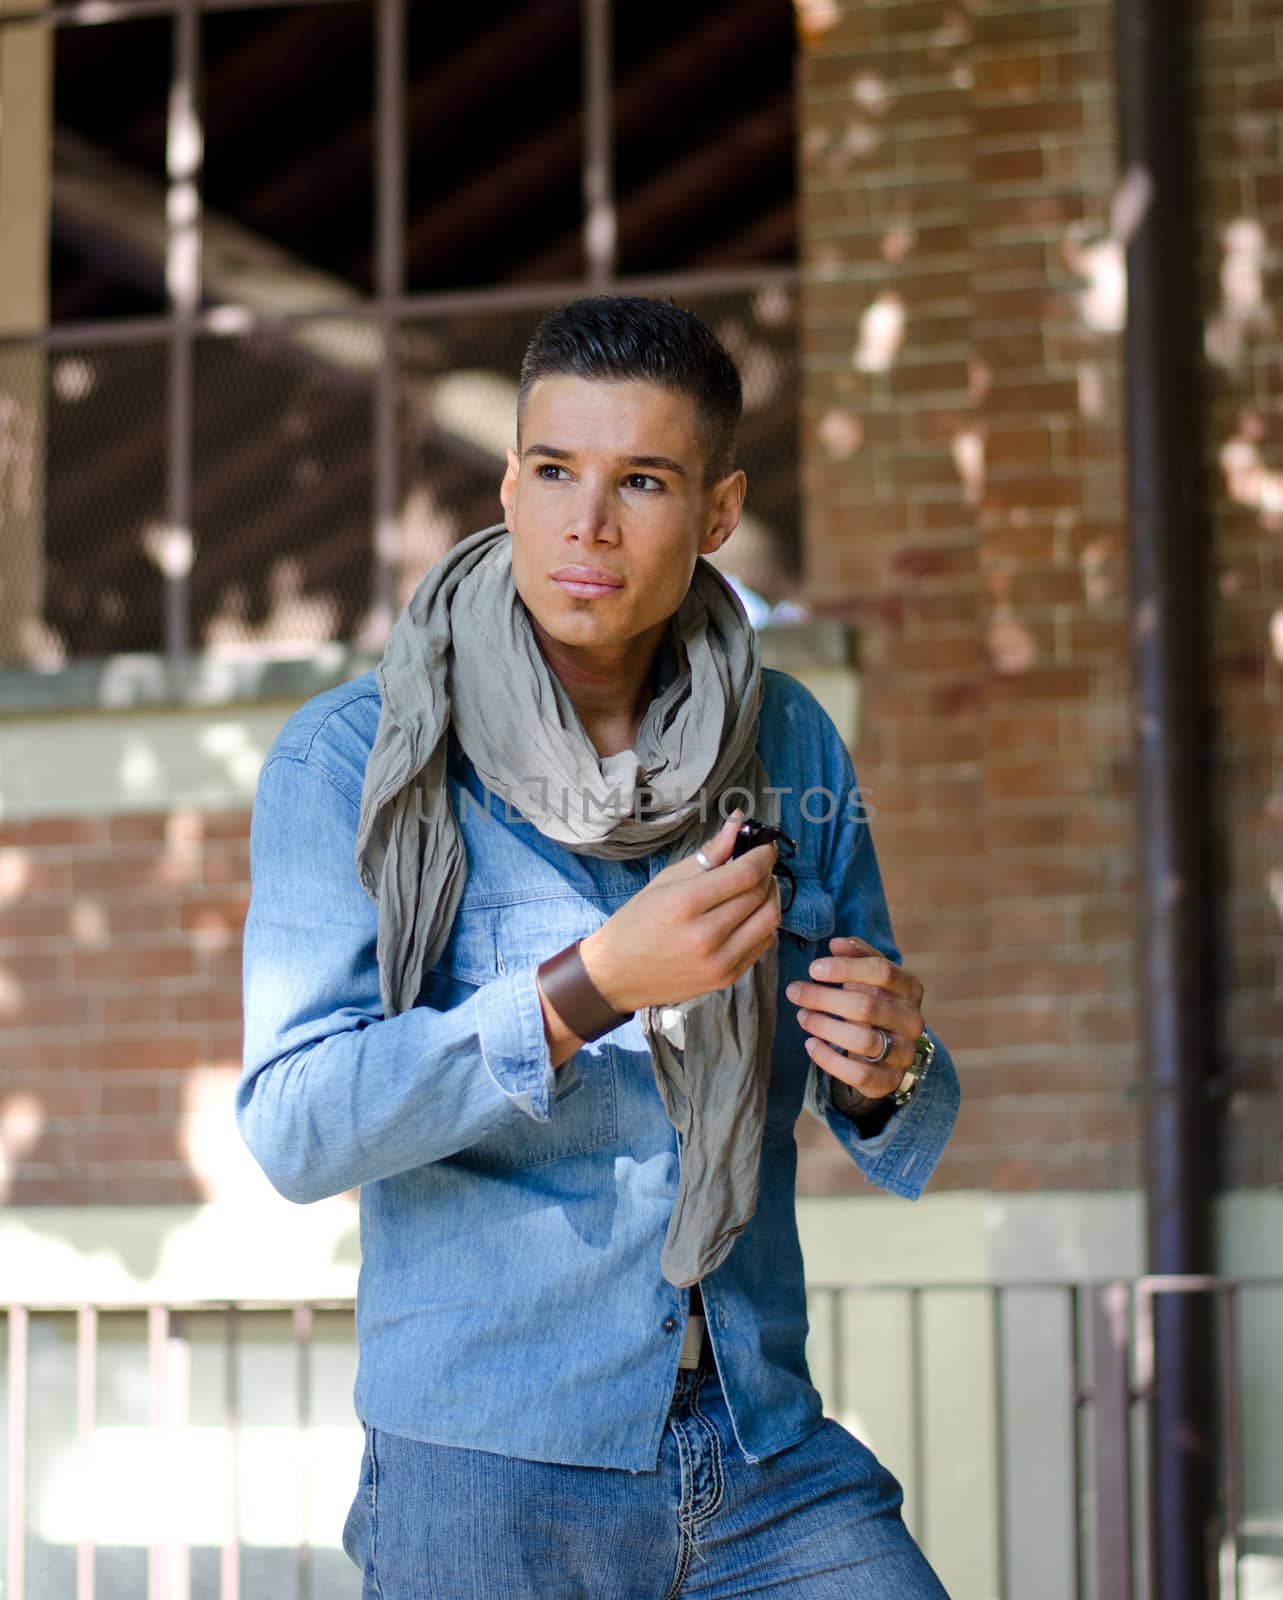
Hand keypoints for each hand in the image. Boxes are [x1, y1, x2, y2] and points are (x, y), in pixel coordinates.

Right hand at [578, 812, 781, 1013]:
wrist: (619, 974)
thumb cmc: (637, 922)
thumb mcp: (666, 881)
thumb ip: (709, 854)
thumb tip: (738, 822)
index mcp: (684, 904)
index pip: (744, 874)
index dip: (762, 855)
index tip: (765, 846)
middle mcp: (705, 935)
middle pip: (759, 895)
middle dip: (766, 873)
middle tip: (759, 864)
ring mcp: (719, 961)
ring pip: (769, 920)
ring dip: (771, 897)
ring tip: (757, 887)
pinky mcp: (728, 977)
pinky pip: (764, 944)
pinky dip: (763, 923)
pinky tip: (749, 914)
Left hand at [785, 934, 925, 1100]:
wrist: (893, 1049)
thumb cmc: (875, 1001)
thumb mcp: (870, 976)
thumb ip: (857, 955)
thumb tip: (836, 944)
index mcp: (910, 989)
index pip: (882, 972)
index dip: (845, 968)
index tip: (813, 968)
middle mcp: (912, 1021)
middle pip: (867, 1006)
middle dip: (824, 997)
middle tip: (794, 991)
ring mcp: (903, 1053)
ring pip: (862, 1041)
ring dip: (825, 1026)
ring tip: (802, 1016)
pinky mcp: (889, 1080)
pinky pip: (858, 1074)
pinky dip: (829, 1059)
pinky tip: (810, 1044)